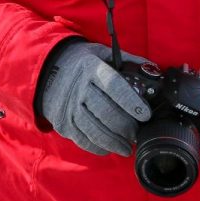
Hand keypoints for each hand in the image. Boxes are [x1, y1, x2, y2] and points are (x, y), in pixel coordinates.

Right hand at [38, 40, 150, 155]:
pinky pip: (83, 140)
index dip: (131, 102)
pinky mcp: (62, 123)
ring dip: (115, 143)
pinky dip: (99, 147)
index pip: (114, 86)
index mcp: (91, 68)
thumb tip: (153, 69)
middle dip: (127, 128)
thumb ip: (126, 61)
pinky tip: (109, 147)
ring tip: (127, 147)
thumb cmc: (81, 62)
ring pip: (96, 131)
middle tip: (137, 133)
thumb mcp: (101, 53)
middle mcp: (79, 88)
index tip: (145, 115)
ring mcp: (68, 108)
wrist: (46, 70)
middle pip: (107, 113)